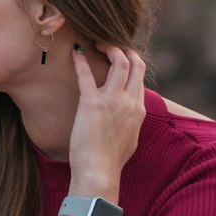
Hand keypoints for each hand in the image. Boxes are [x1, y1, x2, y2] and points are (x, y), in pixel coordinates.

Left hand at [68, 43, 146, 192]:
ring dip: (109, 48)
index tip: (120, 60)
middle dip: (126, 50)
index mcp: (139, 110)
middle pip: (136, 64)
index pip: (140, 78)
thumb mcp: (130, 140)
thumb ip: (131, 123)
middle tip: (112, 45)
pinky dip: (81, 61)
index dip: (131, 65)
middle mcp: (129, 101)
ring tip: (98, 43)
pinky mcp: (92, 104)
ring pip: (119, 62)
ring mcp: (112, 101)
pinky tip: (75, 53)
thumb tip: (129, 118)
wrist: (99, 173)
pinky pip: (87, 75)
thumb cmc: (111, 162)